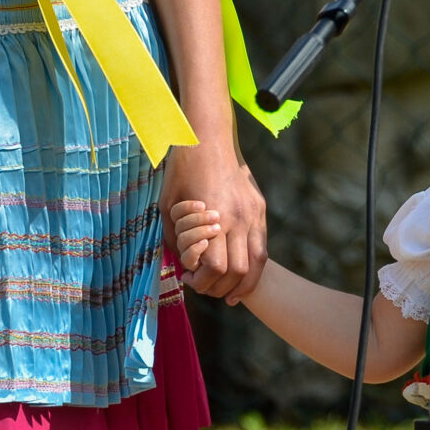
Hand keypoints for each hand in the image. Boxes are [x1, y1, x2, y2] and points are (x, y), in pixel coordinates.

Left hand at [164, 141, 265, 301]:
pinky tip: (242, 274)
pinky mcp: (260, 208)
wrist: (208, 138)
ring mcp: (253, 213)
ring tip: (228, 291)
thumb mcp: (168, 207)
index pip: (215, 267)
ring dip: (243, 283)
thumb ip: (174, 239)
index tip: (188, 279)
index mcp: (215, 218)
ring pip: (257, 262)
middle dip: (219, 287)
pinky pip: (262, 246)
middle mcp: (239, 218)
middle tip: (204, 286)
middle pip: (238, 271)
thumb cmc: (182, 171)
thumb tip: (182, 265)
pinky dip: (253, 266)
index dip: (201, 281)